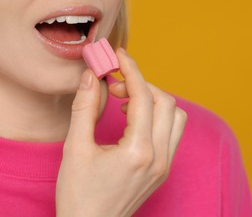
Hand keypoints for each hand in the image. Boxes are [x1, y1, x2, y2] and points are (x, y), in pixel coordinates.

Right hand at [56, 48, 186, 216]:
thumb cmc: (79, 195)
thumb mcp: (76, 149)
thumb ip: (85, 108)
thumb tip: (92, 76)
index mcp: (138, 152)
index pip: (143, 97)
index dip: (131, 70)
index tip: (119, 55)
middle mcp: (159, 158)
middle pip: (166, 102)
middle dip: (141, 84)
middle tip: (114, 84)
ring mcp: (165, 165)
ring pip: (175, 116)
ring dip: (153, 99)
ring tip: (125, 100)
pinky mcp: (163, 170)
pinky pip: (172, 132)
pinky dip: (157, 116)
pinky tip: (134, 118)